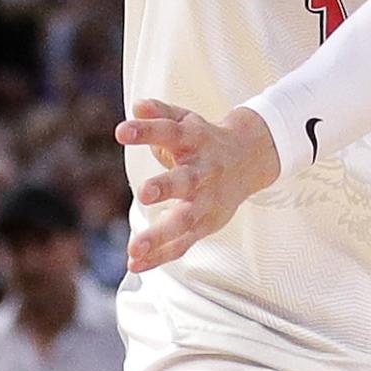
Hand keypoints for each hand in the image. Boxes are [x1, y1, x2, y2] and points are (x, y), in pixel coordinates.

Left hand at [120, 100, 281, 268]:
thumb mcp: (186, 120)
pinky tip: (134, 264)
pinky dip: (160, 256)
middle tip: (143, 192)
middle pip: (185, 181)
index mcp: (195, 141)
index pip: (169, 133)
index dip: (146, 131)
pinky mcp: (206, 224)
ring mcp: (206, 201)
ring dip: (160, 235)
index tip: (121, 131)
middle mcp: (203, 172)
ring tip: (133, 249)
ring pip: (185, 220)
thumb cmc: (204, 140)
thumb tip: (137, 106)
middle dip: (165, 187)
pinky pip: (183, 243)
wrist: (249, 161)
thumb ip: (161, 114)